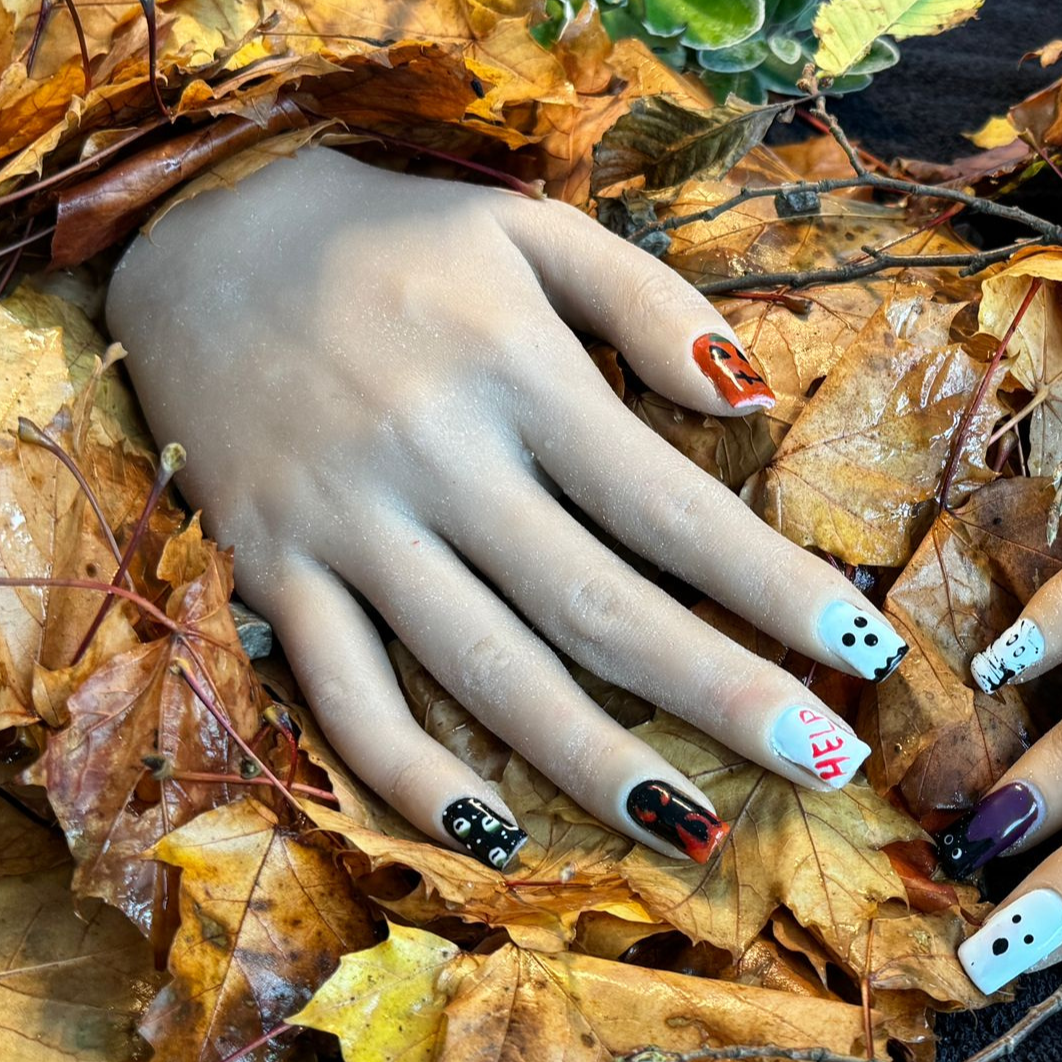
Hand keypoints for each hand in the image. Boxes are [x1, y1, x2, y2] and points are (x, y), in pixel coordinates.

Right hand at [105, 149, 902, 869]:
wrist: (195, 229)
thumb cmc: (394, 241)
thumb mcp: (531, 229)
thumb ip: (649, 302)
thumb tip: (752, 398)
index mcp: (516, 373)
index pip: (672, 505)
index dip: (774, 584)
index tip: (866, 646)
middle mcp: (437, 461)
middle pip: (599, 607)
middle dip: (721, 694)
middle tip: (827, 760)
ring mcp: (347, 529)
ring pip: (485, 673)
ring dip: (596, 762)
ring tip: (697, 829)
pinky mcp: (270, 575)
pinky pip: (341, 698)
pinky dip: (409, 775)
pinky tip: (493, 832)